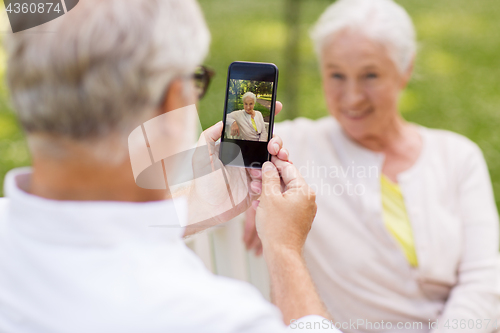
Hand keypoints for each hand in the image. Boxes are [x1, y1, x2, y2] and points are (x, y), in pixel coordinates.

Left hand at [183, 102, 286, 235]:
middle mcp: (250, 159)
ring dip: (280, 158)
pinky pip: (274, 181)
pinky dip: (273, 177)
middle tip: (274, 146)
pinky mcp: (260, 189)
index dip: (269, 118)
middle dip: (278, 142)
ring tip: (275, 159)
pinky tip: (258, 180)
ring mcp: (257, 174)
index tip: (278, 107)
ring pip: (277, 161)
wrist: (206, 207)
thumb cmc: (202, 180)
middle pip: (273, 145)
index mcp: (239, 148)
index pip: (257, 130)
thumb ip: (209, 135)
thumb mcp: (201, 153)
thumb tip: (222, 121)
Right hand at [255, 157, 316, 252]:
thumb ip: (269, 178)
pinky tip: (261, 203)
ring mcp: (304, 210)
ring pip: (285, 193)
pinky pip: (286, 204)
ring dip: (269, 190)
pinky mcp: (298, 219)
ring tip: (255, 190)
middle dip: (269, 178)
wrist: (282, 253)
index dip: (275, 162)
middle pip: (287, 181)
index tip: (265, 157)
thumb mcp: (269, 197)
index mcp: (304, 191)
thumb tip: (269, 166)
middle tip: (256, 175)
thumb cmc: (276, 227)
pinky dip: (274, 201)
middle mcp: (307, 199)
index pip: (289, 169)